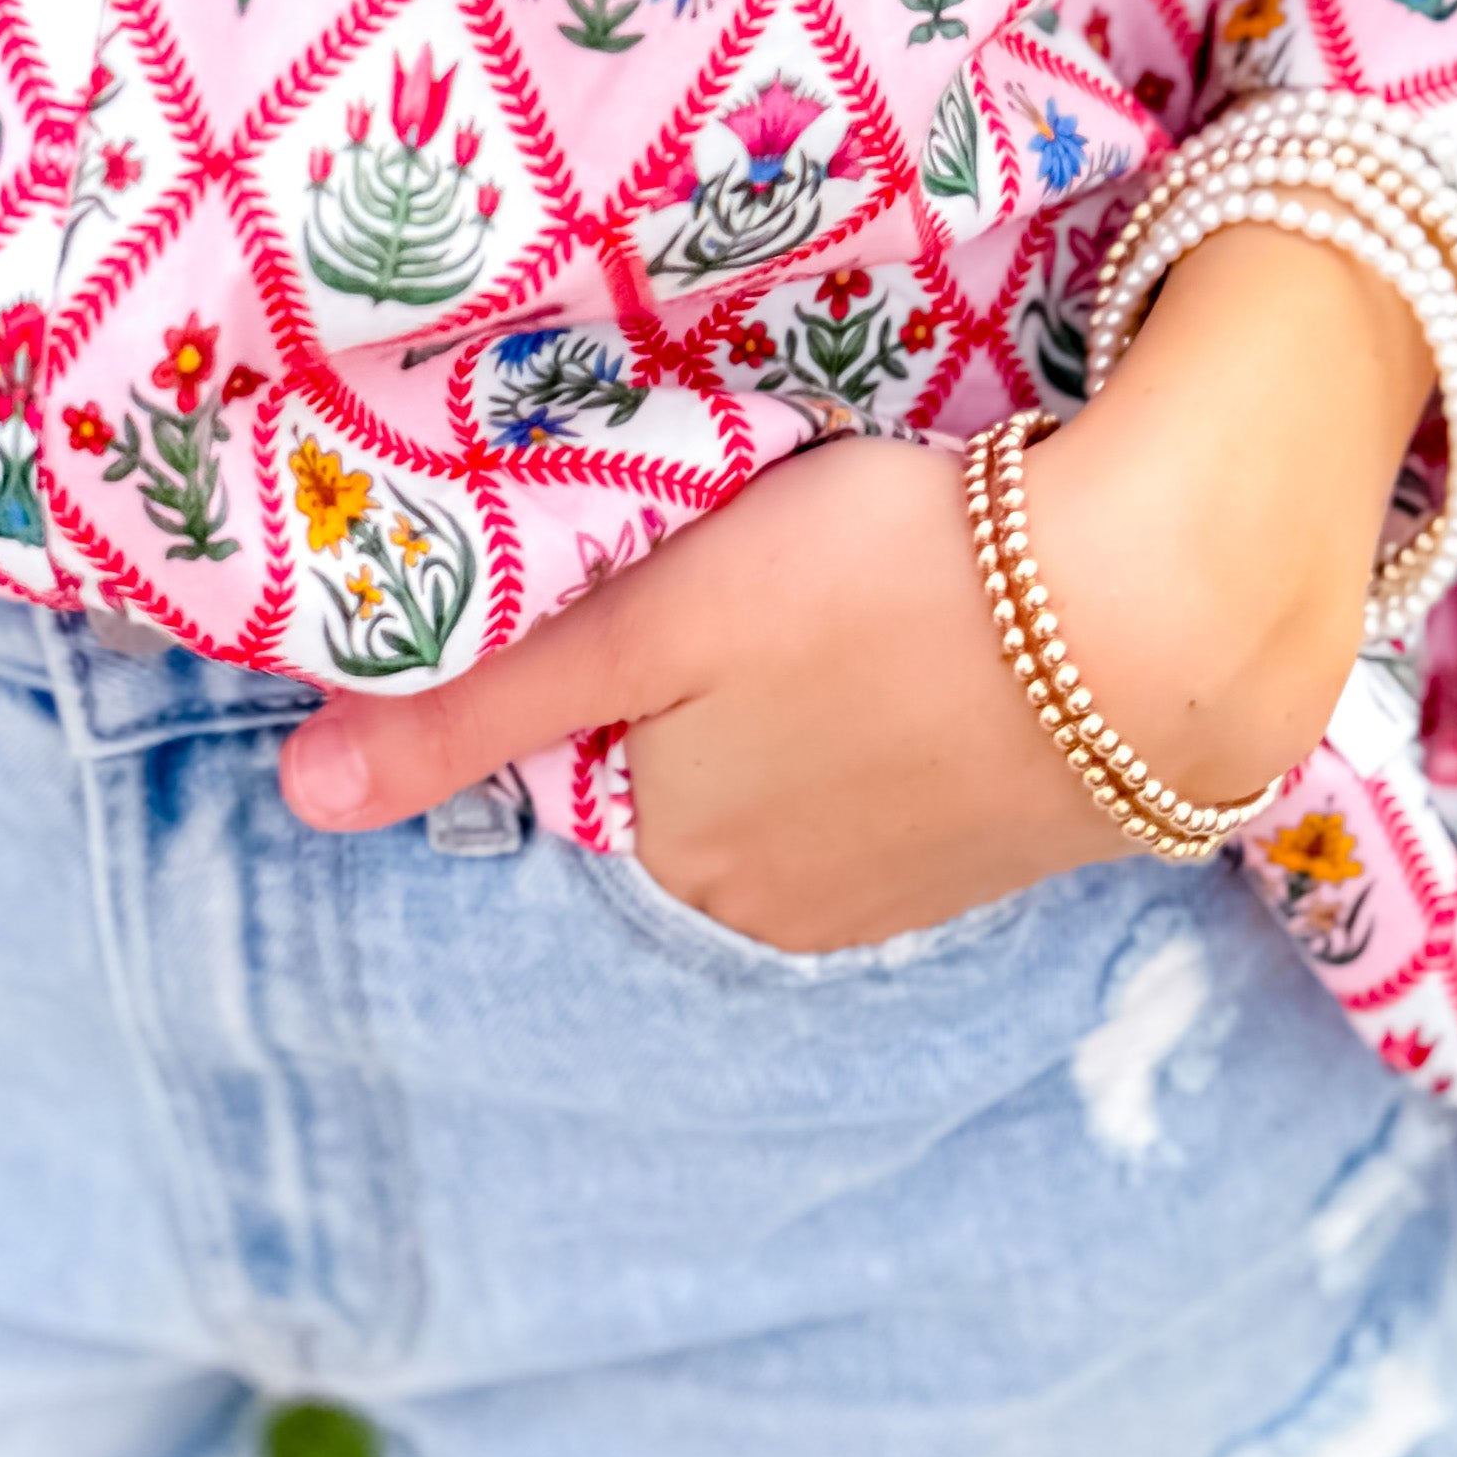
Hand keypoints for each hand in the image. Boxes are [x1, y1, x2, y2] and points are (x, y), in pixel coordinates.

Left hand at [276, 224, 1432, 952]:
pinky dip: (897, 701)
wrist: (1160, 609)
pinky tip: (937, 625)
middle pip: (681, 755)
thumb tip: (296, 802)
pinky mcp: (1000, 845)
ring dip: (804, 682)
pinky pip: (893, 769)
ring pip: (792, 759)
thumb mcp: (655, 624)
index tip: (666, 544)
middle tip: (772, 547)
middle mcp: (775, 912)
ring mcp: (899, 894)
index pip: (578, 732)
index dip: (610, 624)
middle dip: (702, 664)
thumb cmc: (888, 585)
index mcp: (678, 856)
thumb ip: (480, 703)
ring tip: (863, 576)